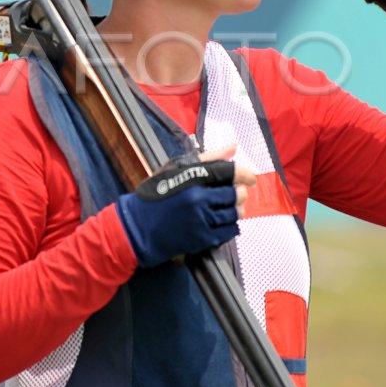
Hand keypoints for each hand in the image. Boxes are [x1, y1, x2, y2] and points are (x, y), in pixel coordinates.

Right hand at [116, 146, 255, 267]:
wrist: (136, 228)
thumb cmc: (154, 196)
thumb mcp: (175, 169)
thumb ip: (207, 158)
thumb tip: (233, 147)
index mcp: (191, 178)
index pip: (228, 171)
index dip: (244, 174)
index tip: (249, 178)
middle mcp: (198, 199)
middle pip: (235, 194)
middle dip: (238, 194)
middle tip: (233, 194)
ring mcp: (201, 220)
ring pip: (234, 214)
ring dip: (235, 210)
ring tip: (224, 208)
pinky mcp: (202, 239)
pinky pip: (229, 232)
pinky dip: (229, 226)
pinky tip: (219, 222)